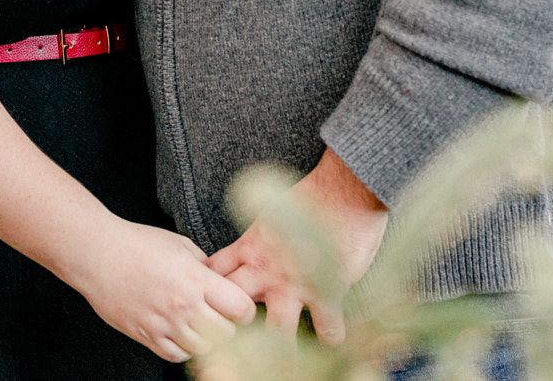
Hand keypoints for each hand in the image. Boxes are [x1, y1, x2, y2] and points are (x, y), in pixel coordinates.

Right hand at [62, 218, 256, 363]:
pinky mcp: (146, 334)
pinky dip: (183, 348)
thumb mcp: (180, 244)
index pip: (240, 307)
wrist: (96, 253)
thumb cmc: (137, 243)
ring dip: (206, 338)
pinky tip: (179, 332)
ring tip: (197, 322)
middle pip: (227, 332)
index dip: (245, 308)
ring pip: (203, 348)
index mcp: (195, 278)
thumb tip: (222, 282)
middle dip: (228, 325)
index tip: (237, 304)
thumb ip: (205, 266)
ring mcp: (164, 323)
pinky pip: (177, 355)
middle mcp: (183, 304)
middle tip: (218, 315)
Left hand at [208, 148, 388, 344]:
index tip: (209, 307)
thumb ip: (253, 242)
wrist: (343, 188)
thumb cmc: (308, 198)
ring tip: (281, 363)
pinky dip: (330, 337)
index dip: (209, 293)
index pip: (216, 275)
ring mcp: (296, 283)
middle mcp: (267, 270)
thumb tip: (242, 256)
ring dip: (280, 349)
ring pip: (277, 330)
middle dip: (233, 327)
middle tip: (233, 346)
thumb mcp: (267, 217)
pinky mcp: (327, 291)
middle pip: (236, 307)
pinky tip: (330, 341)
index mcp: (250, 248)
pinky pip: (327, 327)